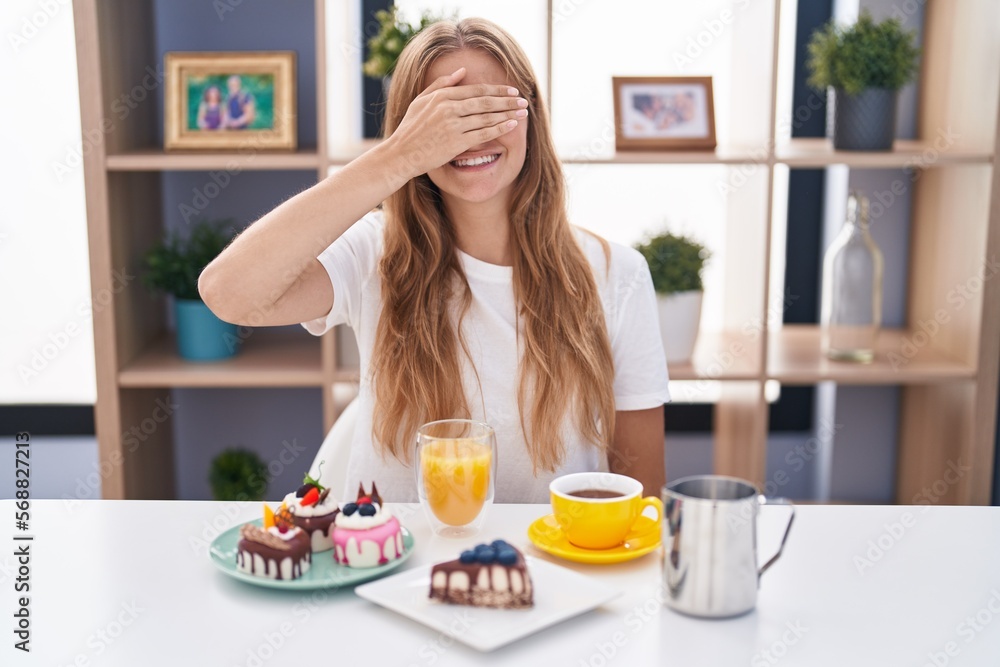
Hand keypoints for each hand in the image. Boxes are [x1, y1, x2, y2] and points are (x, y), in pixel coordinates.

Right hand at [382, 67, 527, 178]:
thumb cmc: (410, 128)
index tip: (512, 91)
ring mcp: (453, 125)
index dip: (497, 90)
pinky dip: (500, 128)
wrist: (401, 154)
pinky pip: (483, 133)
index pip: (476, 90)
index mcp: (442, 96)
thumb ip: (441, 84)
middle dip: (507, 100)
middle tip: (523, 100)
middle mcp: (449, 108)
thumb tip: (462, 72)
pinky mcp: (456, 142)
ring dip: (508, 113)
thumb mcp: (421, 100)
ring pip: (487, 116)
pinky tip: (512, 125)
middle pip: (485, 101)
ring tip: (523, 112)